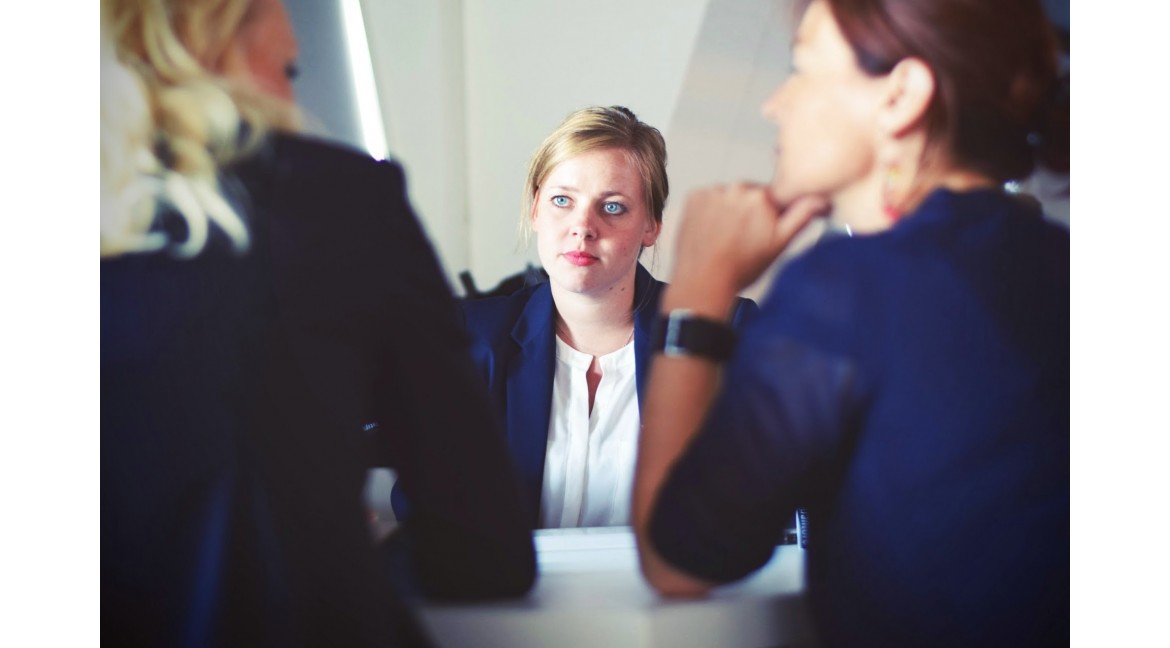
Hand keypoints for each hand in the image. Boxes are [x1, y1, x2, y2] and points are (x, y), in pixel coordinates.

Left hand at [671, 183, 826, 294]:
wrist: (703, 281)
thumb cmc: (741, 267)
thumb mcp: (780, 244)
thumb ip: (802, 216)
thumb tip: (821, 199)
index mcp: (762, 196)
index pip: (772, 198)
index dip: (769, 216)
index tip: (762, 231)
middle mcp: (736, 188)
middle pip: (749, 195)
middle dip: (749, 212)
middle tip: (743, 238)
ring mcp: (712, 191)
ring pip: (728, 197)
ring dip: (728, 210)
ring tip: (725, 237)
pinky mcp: (693, 197)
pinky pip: (707, 198)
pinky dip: (709, 211)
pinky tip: (711, 231)